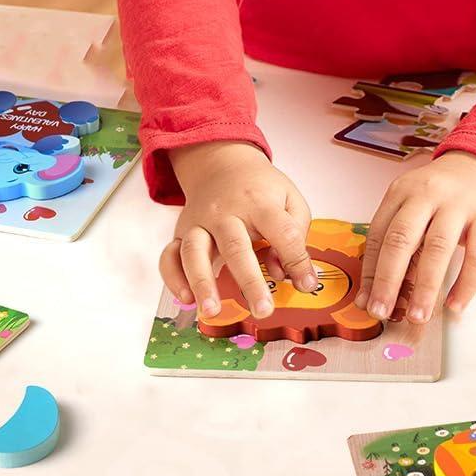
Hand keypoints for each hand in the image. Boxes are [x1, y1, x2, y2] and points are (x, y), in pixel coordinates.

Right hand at [159, 141, 316, 318]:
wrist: (223, 164)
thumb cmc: (260, 189)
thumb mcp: (289, 198)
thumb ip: (295, 234)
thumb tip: (287, 275)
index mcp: (259, 203)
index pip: (282, 232)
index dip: (297, 260)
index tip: (306, 284)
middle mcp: (225, 212)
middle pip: (235, 246)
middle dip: (250, 281)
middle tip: (263, 310)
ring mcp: (199, 222)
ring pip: (194, 251)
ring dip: (202, 282)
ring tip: (212, 311)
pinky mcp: (181, 232)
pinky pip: (169, 256)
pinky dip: (173, 278)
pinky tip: (186, 299)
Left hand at [356, 150, 475, 326]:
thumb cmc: (444, 195)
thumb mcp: (414, 204)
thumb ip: (396, 240)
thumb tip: (374, 291)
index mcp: (402, 191)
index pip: (378, 233)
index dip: (370, 271)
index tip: (366, 300)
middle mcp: (428, 194)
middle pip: (402, 238)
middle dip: (388, 280)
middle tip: (382, 312)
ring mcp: (460, 204)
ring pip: (437, 248)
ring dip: (425, 288)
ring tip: (418, 316)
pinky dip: (465, 285)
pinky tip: (455, 305)